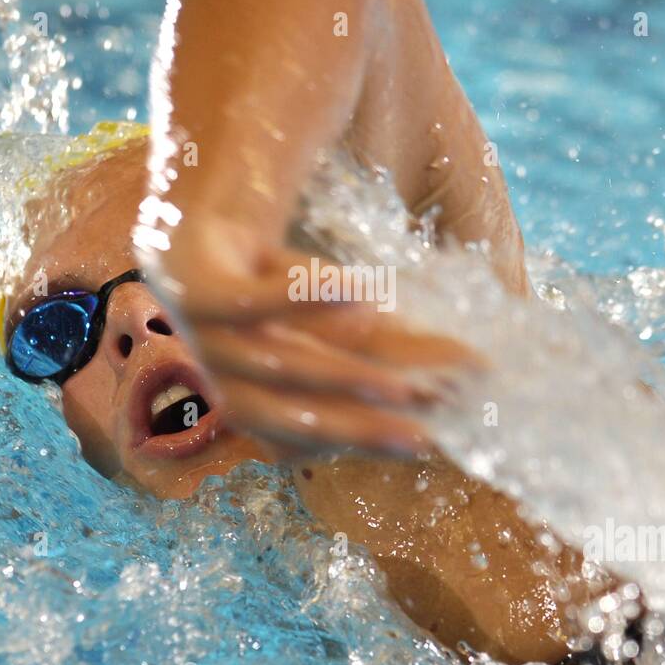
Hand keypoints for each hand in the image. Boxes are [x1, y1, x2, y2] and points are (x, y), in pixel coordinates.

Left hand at [148, 215, 480, 455]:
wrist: (196, 223)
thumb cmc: (272, 282)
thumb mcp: (336, 317)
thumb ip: (389, 345)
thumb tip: (472, 369)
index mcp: (252, 402)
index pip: (311, 435)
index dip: (364, 439)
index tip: (426, 441)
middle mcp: (223, 381)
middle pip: (291, 416)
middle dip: (357, 425)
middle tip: (421, 433)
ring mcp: (203, 337)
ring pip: (275, 365)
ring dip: (339, 372)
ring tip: (400, 381)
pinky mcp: (193, 289)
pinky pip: (248, 301)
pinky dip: (301, 299)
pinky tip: (358, 287)